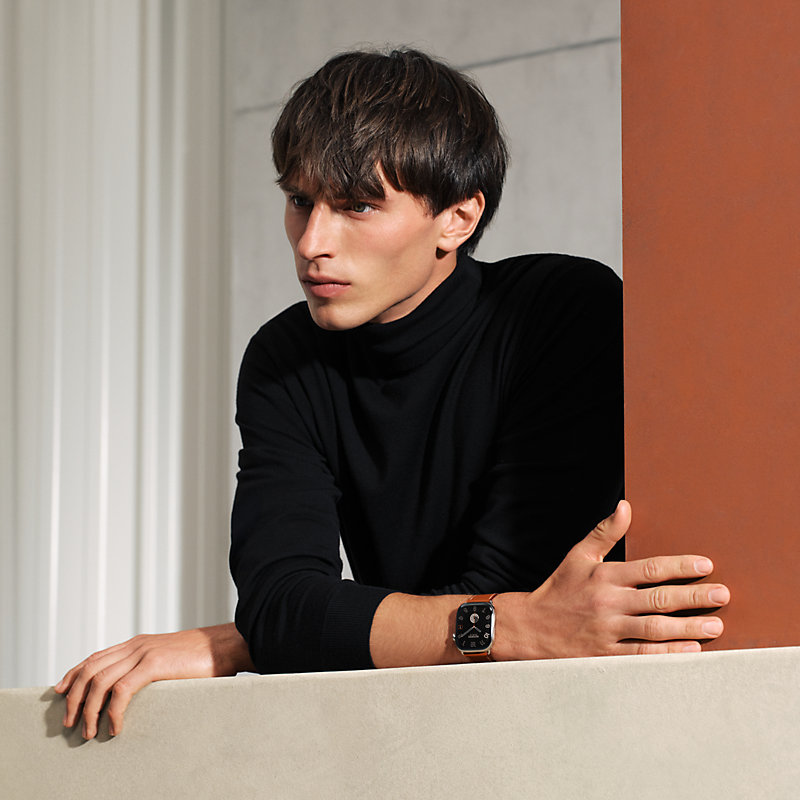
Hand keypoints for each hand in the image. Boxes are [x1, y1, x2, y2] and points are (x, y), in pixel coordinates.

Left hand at [54, 622, 252, 738]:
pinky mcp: (155, 664)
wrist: (228, 644)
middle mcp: (136, 645)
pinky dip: (113, 712)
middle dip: (73, 698)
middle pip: (90, 669)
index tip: (59, 692)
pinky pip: (122, 690)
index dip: (73, 674)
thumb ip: (151, 668)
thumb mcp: (171, 659)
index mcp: (138, 643)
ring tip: (89, 733)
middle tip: (70, 724)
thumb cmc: (205, 658)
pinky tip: (115, 728)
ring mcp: (144, 652)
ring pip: (100, 681)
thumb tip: (138, 690)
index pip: (95, 657)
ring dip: (89, 710)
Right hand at [492, 501, 730, 659]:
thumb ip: (604, 532)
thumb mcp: (578, 556)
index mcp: (604, 575)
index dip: (680, 566)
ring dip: (688, 627)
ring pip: (655, 629)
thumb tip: (625, 506)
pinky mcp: (605, 655)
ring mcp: (607, 630)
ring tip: (715, 625)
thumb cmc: (558, 589)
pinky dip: (668, 653)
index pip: (650, 569)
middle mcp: (608, 602)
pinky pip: (642, 655)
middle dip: (694, 597)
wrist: (529, 627)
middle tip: (722, 595)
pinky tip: (690, 650)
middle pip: (659, 599)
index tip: (706, 565)